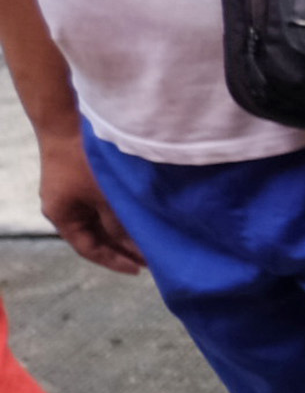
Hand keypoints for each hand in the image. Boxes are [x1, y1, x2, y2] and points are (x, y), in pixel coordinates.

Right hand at [34, 122, 142, 275]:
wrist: (69, 122)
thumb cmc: (84, 161)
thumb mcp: (105, 197)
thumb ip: (118, 224)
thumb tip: (135, 247)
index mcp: (62, 216)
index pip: (89, 249)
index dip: (114, 261)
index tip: (139, 269)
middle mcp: (65, 209)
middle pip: (96, 237)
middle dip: (123, 248)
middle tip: (153, 259)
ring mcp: (73, 195)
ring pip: (101, 222)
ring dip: (124, 232)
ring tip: (151, 242)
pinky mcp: (83, 182)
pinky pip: (102, 206)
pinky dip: (120, 215)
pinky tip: (141, 219)